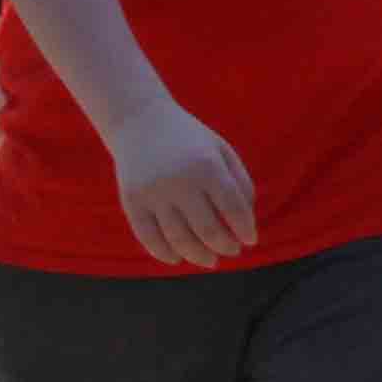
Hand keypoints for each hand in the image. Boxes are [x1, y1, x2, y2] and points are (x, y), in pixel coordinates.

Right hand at [110, 100, 257, 265]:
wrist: (139, 121)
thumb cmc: (189, 139)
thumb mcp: (222, 150)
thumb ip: (240, 182)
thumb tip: (247, 220)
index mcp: (208, 166)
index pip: (233, 208)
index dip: (245, 230)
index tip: (250, 240)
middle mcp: (180, 181)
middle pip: (208, 229)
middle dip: (225, 247)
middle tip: (232, 252)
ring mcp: (153, 193)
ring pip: (179, 239)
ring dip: (198, 256)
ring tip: (210, 260)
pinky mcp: (131, 201)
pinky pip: (148, 237)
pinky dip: (164, 254)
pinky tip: (178, 259)